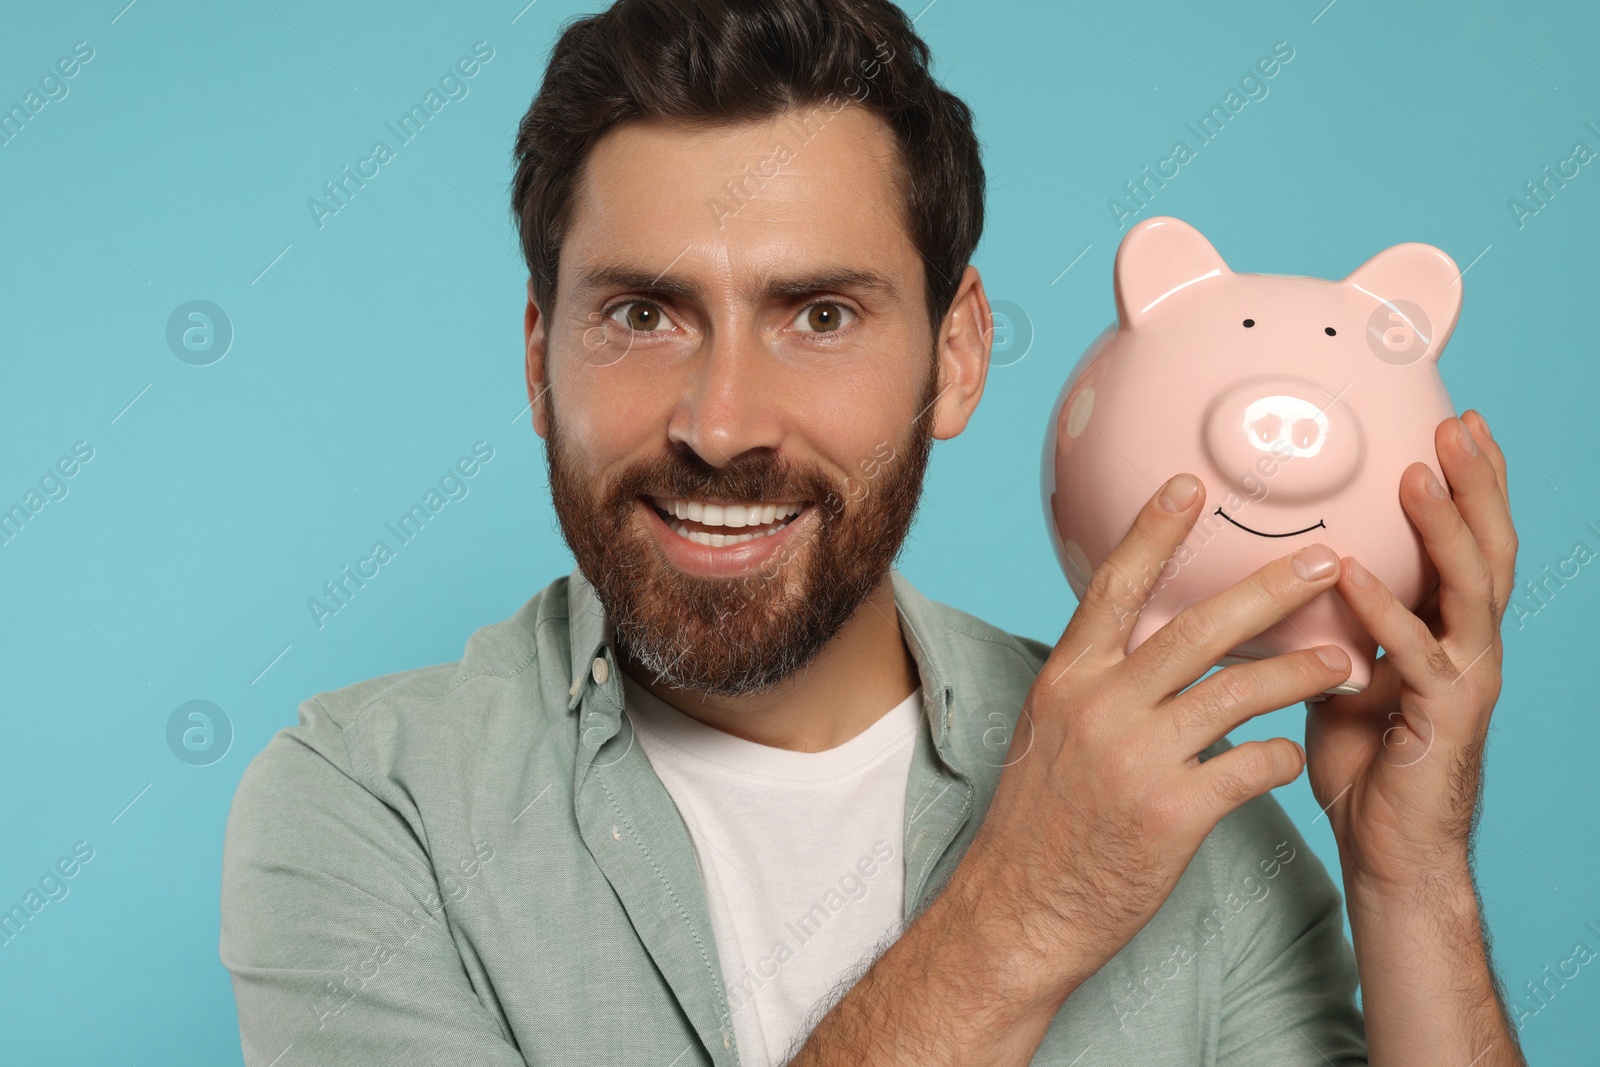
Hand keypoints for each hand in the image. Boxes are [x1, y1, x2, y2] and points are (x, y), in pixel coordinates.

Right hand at [958, 471, 1353, 998]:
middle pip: (1198, 628)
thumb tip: (1142, 640)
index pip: (1113, 588)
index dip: (1154, 533)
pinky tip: (1291, 758)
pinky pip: (1251, 769)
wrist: (1021, 909)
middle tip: (1324, 560)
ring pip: (1239, 693)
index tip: (1190, 487)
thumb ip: (1096, 682)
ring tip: (1345, 659)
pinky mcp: (1173, 814)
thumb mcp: (1050, 732)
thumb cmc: (1039, 821)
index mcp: (1067, 680)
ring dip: (1301, 672)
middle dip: (1270, 589)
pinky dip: (1280, 758)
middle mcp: (1101, 707)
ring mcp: (1137, 759)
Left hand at [1304, 410, 1515, 897]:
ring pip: (1468, 591)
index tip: (1454, 422)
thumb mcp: (1346, 671)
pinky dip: (1387, 610)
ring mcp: (1465, 682)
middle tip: (1457, 423)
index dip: (1467, 484)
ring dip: (1442, 531)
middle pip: (1487, 549)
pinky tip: (1355, 572)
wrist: (1388, 851)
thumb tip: (1287, 573)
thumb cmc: (1367, 763)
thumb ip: (1334, 621)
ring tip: (1417, 476)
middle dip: (1475, 483)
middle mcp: (1470, 647)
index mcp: (1450, 630)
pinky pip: (1418, 655)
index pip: (1467, 542)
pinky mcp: (1441, 721)